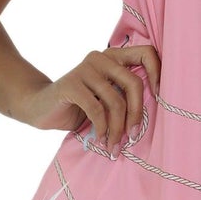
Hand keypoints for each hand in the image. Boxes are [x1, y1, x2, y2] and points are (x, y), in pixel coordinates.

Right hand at [15, 43, 160, 143]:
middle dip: (136, 115)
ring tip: (113, 145)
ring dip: (117, 129)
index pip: (147, 53)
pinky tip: (100, 138)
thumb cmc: (80, 106)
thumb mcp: (107, 98)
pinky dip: (102, 128)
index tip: (159, 98)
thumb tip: (158, 110)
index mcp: (114, 57)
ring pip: (116, 101)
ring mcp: (85, 68)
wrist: (41, 108)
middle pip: (134, 83)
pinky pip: (97, 110)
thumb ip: (125, 95)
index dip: (158, 73)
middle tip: (132, 136)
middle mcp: (101, 57)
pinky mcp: (71, 84)